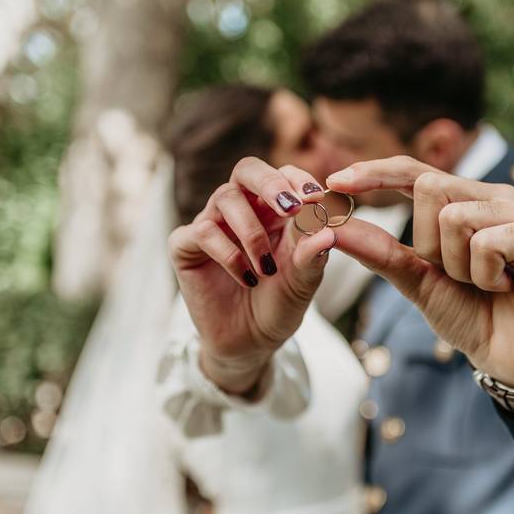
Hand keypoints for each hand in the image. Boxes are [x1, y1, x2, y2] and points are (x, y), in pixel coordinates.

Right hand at [168, 157, 335, 394]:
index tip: (316, 199)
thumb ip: (313, 256)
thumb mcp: (304, 283)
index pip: (283, 175)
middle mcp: (242, 209)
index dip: (298, 180)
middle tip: (290, 207)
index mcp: (274, 209)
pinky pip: (202, 231)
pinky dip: (228, 254)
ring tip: (267, 268)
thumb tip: (328, 233)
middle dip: (270, 184)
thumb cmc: (279, 304)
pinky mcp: (186, 246)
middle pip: (247, 170)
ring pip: (225, 198)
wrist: (251, 343)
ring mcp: (211, 224)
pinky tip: (246, 278)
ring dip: (252, 232)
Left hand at [327, 156, 513, 390]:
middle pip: (430, 189)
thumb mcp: (416, 281)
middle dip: (429, 245)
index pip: (415, 171)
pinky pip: (487, 242)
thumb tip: (332, 227)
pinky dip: (485, 276)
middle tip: (460, 276)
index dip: (376, 172)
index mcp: (465, 200)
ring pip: (456, 217)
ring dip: (459, 267)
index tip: (333, 181)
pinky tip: (507, 287)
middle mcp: (496, 196)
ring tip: (488, 284)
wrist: (512, 358)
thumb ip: (379, 251)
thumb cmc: (470, 314)